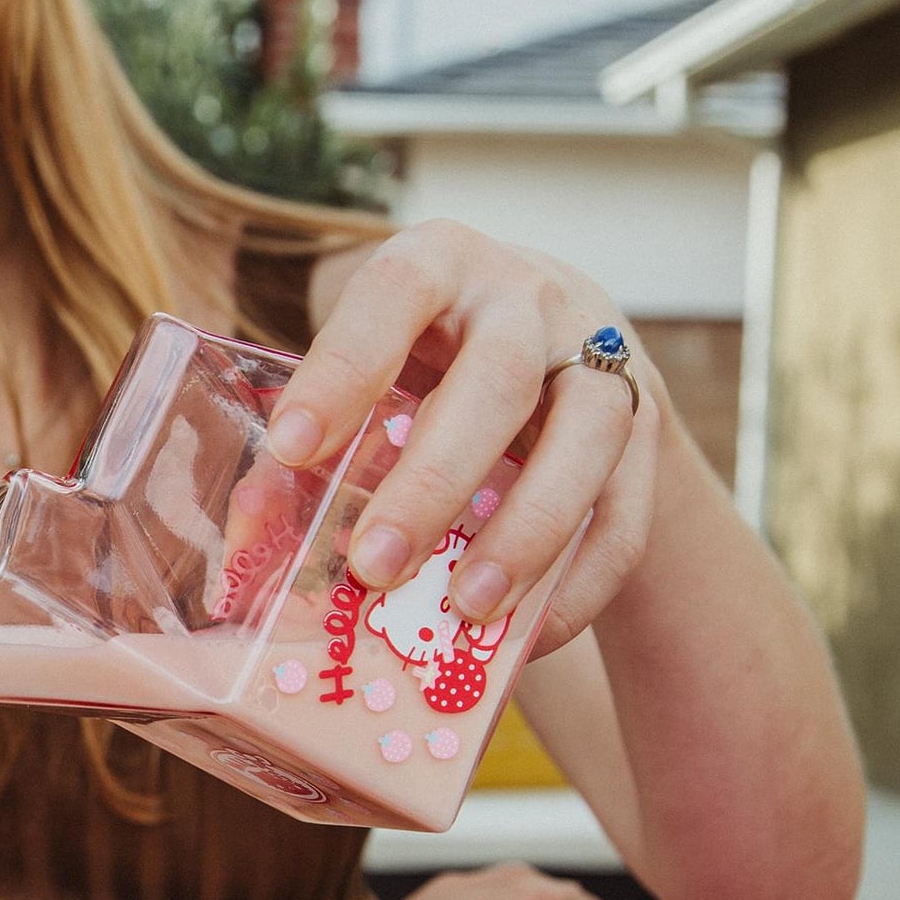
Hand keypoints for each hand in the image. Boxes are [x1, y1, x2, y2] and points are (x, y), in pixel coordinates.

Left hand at [269, 220, 661, 655]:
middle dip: (435, 480)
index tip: (290, 448)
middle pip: (498, 380)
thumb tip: (254, 532)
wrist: (555, 342)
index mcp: (438, 264)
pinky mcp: (645, 432)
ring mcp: (600, 360)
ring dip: (526, 533)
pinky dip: (578, 582)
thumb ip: (315, 438)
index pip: (393, 295)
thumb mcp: (370, 368)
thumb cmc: (426, 362)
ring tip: (465, 609)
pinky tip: (530, 635)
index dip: (343, 369)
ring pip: (586, 439)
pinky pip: (626, 513)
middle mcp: (528, 298)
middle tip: (375, 564)